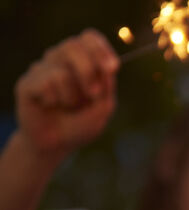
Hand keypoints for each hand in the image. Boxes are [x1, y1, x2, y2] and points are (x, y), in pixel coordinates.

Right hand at [14, 29, 118, 161]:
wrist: (58, 144)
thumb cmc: (82, 123)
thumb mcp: (103, 106)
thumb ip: (107, 85)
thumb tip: (107, 67)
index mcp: (81, 59)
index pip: (88, 38)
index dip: (100, 48)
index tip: (113, 67)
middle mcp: (60, 59)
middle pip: (72, 46)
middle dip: (88, 71)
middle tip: (93, 94)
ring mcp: (41, 69)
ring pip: (61, 71)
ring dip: (72, 96)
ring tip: (68, 106)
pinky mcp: (27, 83)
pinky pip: (45, 84)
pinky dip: (54, 100)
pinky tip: (50, 107)